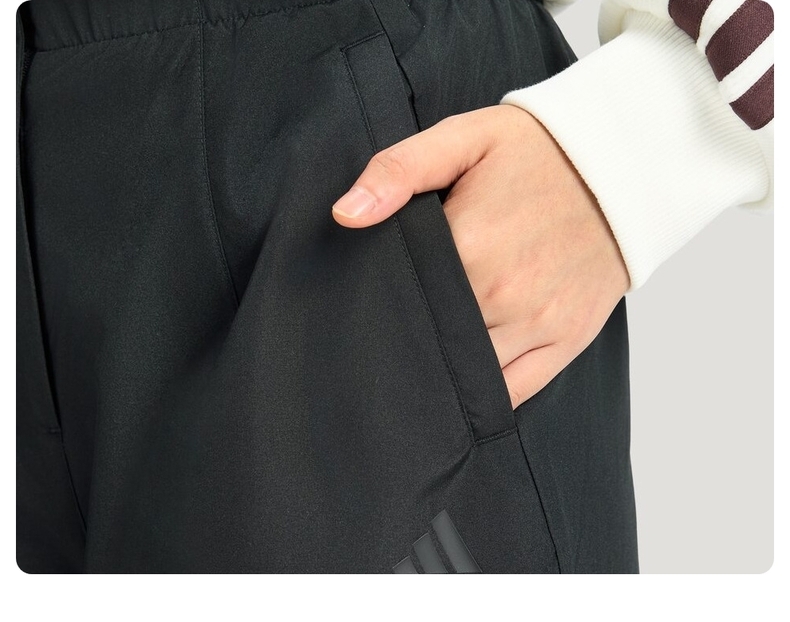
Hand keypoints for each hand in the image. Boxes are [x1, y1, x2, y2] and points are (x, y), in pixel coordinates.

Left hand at [332, 104, 629, 407]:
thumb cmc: (536, 153)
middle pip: (431, 339)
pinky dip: (484, 395)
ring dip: (441, 370)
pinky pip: (514, 391)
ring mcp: (538, 323)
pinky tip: (461, 385)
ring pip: (469, 373)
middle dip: (407, 337)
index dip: (380, 302)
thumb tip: (346, 214)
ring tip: (420, 358)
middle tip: (390, 332)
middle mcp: (503, 295)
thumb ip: (398, 170)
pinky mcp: (566, 340)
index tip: (367, 302)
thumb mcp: (463, 139)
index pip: (402, 297)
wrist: (623, 168)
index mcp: (470, 247)